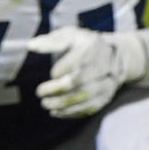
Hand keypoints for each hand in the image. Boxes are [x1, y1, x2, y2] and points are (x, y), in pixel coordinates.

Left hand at [26, 27, 146, 117]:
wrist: (118, 56)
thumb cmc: (86, 45)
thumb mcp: (72, 36)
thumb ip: (52, 41)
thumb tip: (30, 46)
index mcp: (91, 50)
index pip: (74, 64)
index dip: (60, 71)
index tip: (51, 73)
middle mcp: (101, 69)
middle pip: (78, 83)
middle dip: (57, 90)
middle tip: (40, 93)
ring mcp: (105, 85)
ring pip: (83, 99)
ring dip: (62, 104)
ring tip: (45, 104)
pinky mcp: (104, 98)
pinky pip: (88, 109)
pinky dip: (71, 113)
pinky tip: (56, 111)